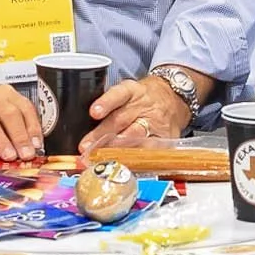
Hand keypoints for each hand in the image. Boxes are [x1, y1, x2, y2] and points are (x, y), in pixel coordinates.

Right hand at [0, 83, 45, 160]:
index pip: (25, 108)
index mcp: (8, 95)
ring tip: (9, 155)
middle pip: (9, 114)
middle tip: (25, 154)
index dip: (33, 128)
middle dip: (19, 136)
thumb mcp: (6, 116)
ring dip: (1, 140)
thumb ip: (18, 130)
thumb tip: (31, 149)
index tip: (37, 146)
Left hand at [79, 76, 193, 154]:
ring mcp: (156, 122)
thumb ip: (109, 105)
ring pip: (134, 136)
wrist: (174, 98)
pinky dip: (136, 158)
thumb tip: (80, 123)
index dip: (106, 103)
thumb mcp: (128, 92)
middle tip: (86, 147)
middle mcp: (145, 106)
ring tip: (100, 157)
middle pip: (121, 120)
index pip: (119, 94)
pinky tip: (123, 164)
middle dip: (101, 135)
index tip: (94, 112)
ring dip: (115, 149)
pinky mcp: (165, 137)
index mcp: (133, 90)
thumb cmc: (143, 98)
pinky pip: (149, 149)